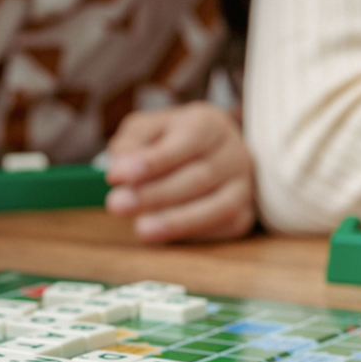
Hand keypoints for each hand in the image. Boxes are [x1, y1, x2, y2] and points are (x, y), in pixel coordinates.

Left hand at [104, 103, 256, 242]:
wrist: (203, 157)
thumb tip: (120, 172)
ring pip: (217, 207)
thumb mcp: (143, 131)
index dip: (153, 161)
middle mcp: (234, 152)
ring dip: (176, 221)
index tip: (117, 175)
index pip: (187, 140)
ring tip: (140, 230)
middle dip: (154, 194)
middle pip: (198, 177)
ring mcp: (243, 185)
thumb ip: (130, 145)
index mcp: (208, 123)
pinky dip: (194, 234)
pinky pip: (224, 228)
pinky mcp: (243, 214)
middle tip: (116, 205)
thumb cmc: (166, 142)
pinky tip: (164, 237)